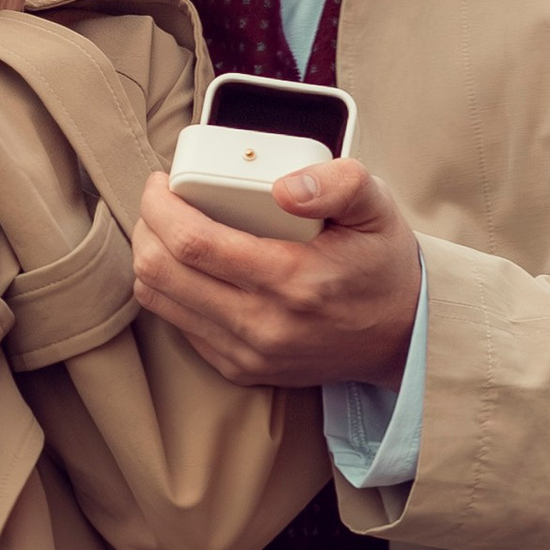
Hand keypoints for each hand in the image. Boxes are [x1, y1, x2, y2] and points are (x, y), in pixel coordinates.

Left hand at [132, 159, 421, 391]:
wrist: (402, 337)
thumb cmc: (381, 264)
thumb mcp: (377, 209)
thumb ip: (339, 183)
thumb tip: (283, 186)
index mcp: (292, 280)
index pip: (193, 243)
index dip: (161, 206)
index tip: (162, 182)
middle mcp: (263, 325)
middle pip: (161, 273)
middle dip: (146, 227)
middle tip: (162, 201)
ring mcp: (248, 353)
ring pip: (160, 301)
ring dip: (151, 259)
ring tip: (170, 229)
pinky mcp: (240, 368)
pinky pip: (179, 325)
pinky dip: (172, 290)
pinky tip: (193, 266)